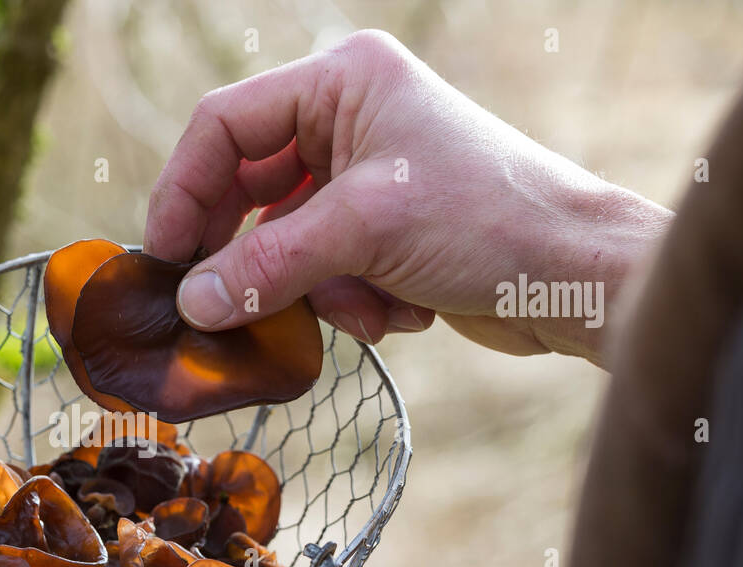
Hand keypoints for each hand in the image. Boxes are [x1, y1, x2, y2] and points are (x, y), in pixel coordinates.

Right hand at [145, 30, 671, 364]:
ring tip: (367, 304)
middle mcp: (347, 120)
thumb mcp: (364, 234)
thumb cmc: (489, 221)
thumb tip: (190, 304)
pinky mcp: (379, 232)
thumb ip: (266, 266)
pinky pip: (322, 273)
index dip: (183, 192)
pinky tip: (403, 309)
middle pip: (247, 191)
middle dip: (253, 256)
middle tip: (222, 307)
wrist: (577, 276)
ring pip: (282, 244)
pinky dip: (351, 301)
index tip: (165, 259)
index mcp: (341, 82)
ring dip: (318, 289)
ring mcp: (363, 178)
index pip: (224, 126)